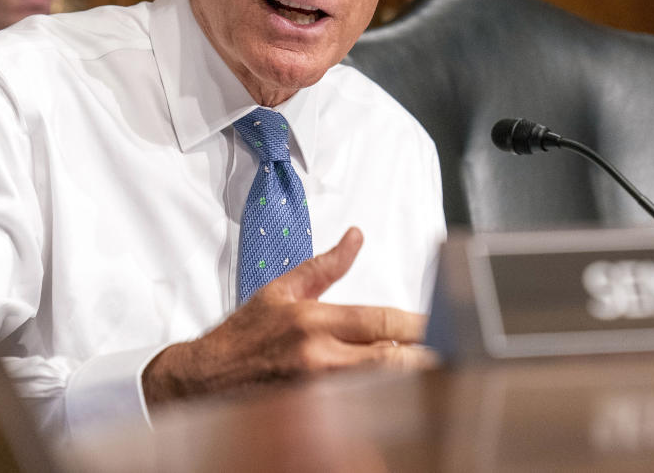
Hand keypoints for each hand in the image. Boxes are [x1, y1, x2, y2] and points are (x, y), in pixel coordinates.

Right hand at [142, 227, 433, 407]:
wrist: (203, 379)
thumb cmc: (241, 336)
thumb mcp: (281, 291)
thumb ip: (325, 267)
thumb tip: (355, 238)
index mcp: (313, 320)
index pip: (381, 320)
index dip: (418, 324)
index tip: (441, 324)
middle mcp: (317, 356)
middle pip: (388, 358)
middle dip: (422, 356)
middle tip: (451, 354)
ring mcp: (315, 390)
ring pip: (378, 388)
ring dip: (406, 381)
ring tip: (434, 376)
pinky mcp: (310, 415)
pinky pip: (355, 412)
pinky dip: (377, 406)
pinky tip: (396, 402)